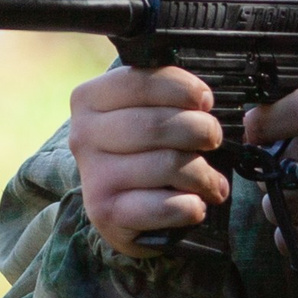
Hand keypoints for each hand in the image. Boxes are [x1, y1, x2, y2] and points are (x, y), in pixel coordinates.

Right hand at [69, 64, 229, 257]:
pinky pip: (167, 207)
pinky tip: (196, 204)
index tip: (204, 101)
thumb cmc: (141, 150)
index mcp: (89, 99)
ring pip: (168, 165)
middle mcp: (84, 136)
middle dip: (200, 130)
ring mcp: (94, 177)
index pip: (141, 82)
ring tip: (211, 181)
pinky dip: (192, 206)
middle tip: (213, 140)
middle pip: (157, 125)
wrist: (118, 207)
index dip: (184, 89)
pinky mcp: (107, 214)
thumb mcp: (146, 111)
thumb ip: (168, 95)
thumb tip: (204, 98)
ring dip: (203, 175)